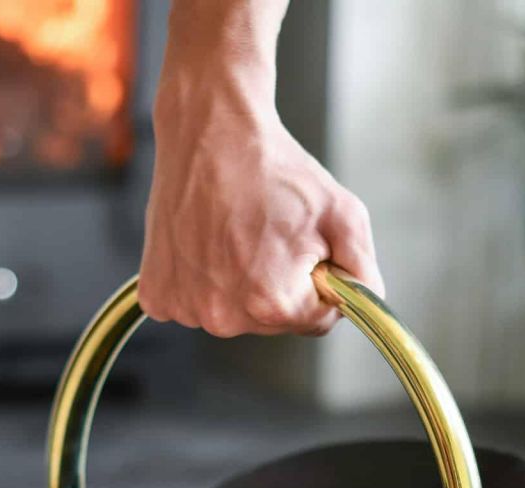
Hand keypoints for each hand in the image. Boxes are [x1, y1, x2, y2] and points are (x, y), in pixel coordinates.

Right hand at [139, 59, 382, 337]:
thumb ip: (364, 272)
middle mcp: (224, 317)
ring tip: (232, 233)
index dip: (319, 281)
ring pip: (234, 312)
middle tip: (265, 234)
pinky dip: (201, 280)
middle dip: (279, 284)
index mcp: (273, 304)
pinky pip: (194, 304)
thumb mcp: (344, 214)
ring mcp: (186, 308)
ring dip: (238, 283)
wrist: (211, 128)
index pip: (318, 319)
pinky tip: (205, 242)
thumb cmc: (277, 168)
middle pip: (273, 322)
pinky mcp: (158, 295)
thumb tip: (366, 306)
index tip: (303, 246)